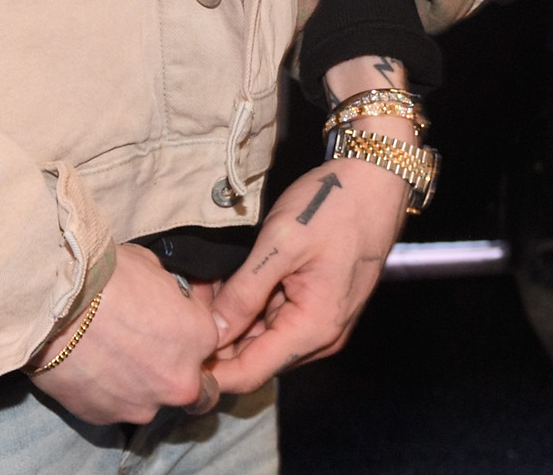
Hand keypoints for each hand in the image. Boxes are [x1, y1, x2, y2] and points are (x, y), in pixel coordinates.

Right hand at [33, 243, 222, 425]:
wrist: (55, 304)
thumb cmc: (108, 278)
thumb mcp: (156, 269)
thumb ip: (175, 298)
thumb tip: (173, 303)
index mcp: (201, 339)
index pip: (208, 343)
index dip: (186, 334)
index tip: (167, 325)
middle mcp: (180, 381)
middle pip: (188, 384)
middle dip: (172, 371)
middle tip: (143, 350)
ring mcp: (143, 405)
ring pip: (150, 400)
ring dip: (139, 386)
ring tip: (109, 359)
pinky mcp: (106, 418)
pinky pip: (115, 408)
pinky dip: (107, 394)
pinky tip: (90, 369)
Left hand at [206, 58, 417, 394]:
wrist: (376, 178)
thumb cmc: (333, 204)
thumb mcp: (282, 242)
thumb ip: (244, 293)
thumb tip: (210, 334)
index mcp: (314, 329)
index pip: (250, 374)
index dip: (210, 371)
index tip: (176, 349)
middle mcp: (321, 337)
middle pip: (255, 357)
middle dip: (217, 337)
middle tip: (182, 304)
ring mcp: (323, 322)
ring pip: (263, 337)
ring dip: (232, 318)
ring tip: (201, 285)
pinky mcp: (321, 305)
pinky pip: (278, 318)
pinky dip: (251, 305)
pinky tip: (229, 280)